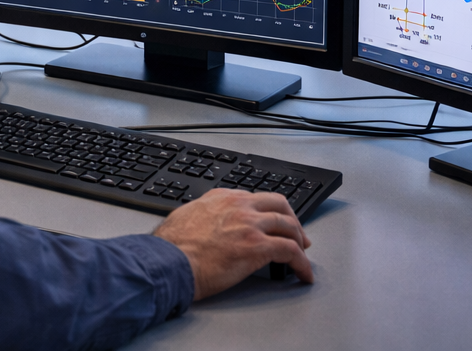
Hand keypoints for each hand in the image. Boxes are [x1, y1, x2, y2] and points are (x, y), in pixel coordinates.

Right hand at [152, 188, 312, 298]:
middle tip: (298, 235)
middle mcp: (239, 206)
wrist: (168, 261)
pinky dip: (302, 263)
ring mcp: (250, 224)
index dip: (269, 212)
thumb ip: (202, 216)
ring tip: (304, 256)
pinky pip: (291, 252)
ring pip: (289, 225)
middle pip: (279, 204)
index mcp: (222, 198)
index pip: (255, 198)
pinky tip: (303, 274)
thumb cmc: (171, 247)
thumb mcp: (186, 217)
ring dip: (300, 241)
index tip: (273, 223)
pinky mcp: (257, 247)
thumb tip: (206, 225)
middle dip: (292, 220)